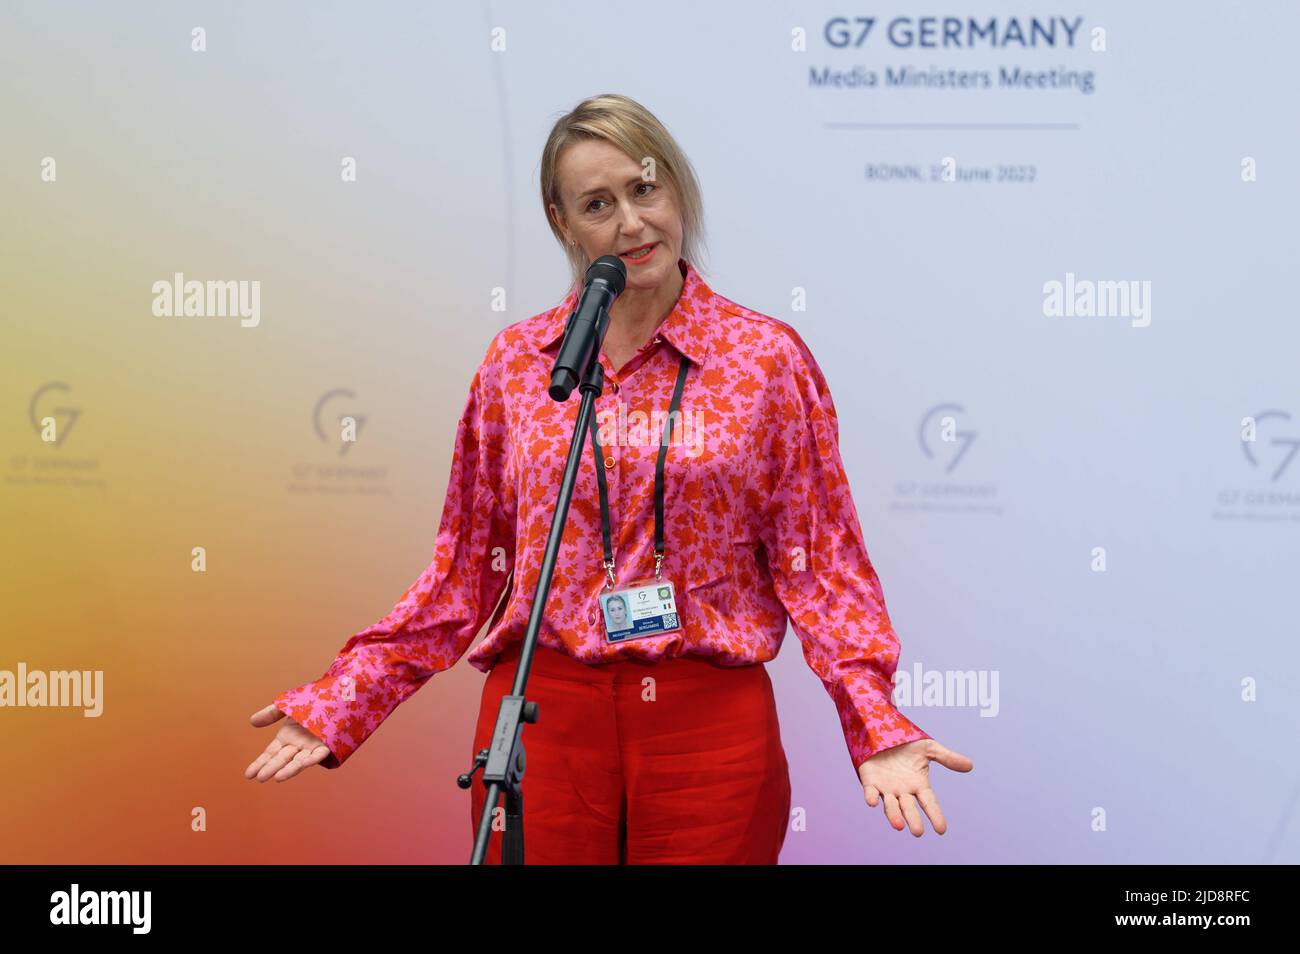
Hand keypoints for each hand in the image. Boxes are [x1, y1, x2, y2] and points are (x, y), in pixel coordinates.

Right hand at [245, 703, 331, 781]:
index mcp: (287, 738)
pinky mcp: (326, 744)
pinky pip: (318, 754)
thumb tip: (251, 721)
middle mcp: (298, 745)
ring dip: (289, 769)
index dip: (259, 764)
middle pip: (282, 759)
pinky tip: (304, 763)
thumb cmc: (311, 702)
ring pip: (298, 761)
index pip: (270, 754)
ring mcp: (311, 746)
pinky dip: (312, 759)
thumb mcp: (287, 707)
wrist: (335, 696)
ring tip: (277, 777)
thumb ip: (271, 714)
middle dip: (271, 768)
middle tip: (260, 778)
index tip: (248, 775)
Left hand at [857, 738, 971, 835]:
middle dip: (913, 820)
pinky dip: (871, 797)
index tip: (941, 830)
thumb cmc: (907, 745)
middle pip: (909, 808)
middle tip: (917, 832)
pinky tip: (872, 802)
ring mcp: (886, 788)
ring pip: (890, 806)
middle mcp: (903, 791)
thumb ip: (947, 758)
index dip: (935, 815)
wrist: (883, 733)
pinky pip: (870, 792)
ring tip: (899, 825)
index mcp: (918, 785)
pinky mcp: (870, 781)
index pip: (929, 803)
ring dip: (893, 815)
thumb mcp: (929, 748)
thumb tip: (970, 765)